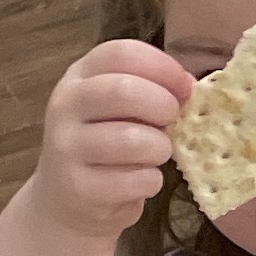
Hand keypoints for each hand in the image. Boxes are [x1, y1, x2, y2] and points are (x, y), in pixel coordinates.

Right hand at [31, 40, 191, 246]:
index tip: (185, 87)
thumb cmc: (107, 146)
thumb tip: (190, 88)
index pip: (121, 53)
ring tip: (157, 154)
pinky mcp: (78, 186)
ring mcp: (66, 146)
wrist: (68, 201)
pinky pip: (134, 179)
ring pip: (131, 138)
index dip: (162, 67)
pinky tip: (143, 181)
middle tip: (173, 121)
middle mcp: (66, 105)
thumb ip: (150, 91)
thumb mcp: (120, 109)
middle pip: (123, 90)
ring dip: (160, 148)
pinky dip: (151, 181)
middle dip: (163, 105)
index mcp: (80, 76)